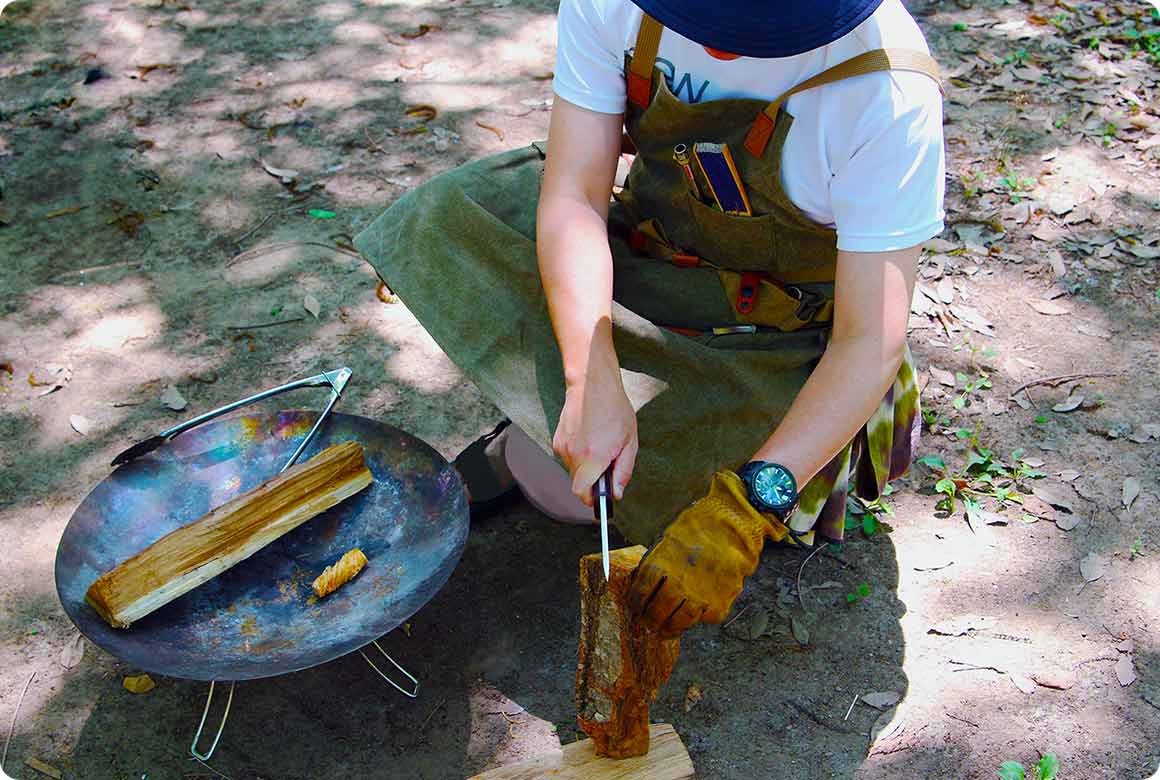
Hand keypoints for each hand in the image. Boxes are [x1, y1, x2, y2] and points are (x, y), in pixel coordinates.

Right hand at [552, 359, 637, 506]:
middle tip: (606, 466)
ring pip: (573, 471)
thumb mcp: (629, 442)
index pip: (583, 493)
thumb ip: (623, 471)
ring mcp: (563, 447)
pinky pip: (567, 458)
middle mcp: (575, 454)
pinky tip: (588, 438)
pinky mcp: (557, 440)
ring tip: (598, 446)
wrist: (592, 385)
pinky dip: (577, 455)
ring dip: (585, 467)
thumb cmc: (614, 410)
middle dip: (591, 482)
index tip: (600, 500)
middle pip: (578, 485)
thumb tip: (616, 493)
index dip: (591, 500)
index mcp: (594, 456)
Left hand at [627, 471, 789, 636]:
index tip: (636, 608)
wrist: (733, 525)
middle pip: (656, 613)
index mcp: (659, 566)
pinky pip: (706, 619)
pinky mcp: (720, 603)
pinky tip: (697, 613)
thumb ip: (658, 563)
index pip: (639, 594)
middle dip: (650, 621)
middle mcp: (677, 585)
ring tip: (668, 629)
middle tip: (650, 623)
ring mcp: (699, 597)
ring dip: (671, 628)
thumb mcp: (668, 540)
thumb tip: (647, 581)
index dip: (635, 604)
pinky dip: (701, 618)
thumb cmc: (700, 526)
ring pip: (680, 623)